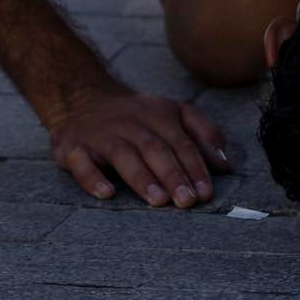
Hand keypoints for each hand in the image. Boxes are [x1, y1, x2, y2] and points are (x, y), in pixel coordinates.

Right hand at [47, 84, 230, 207]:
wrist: (81, 98)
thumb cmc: (136, 116)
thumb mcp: (172, 114)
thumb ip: (201, 135)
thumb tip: (225, 165)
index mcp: (158, 115)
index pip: (181, 142)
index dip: (195, 167)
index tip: (206, 193)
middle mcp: (131, 122)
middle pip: (155, 148)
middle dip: (173, 175)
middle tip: (187, 201)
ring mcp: (101, 134)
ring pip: (123, 154)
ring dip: (141, 178)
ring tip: (158, 200)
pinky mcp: (73, 147)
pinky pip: (82, 162)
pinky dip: (93, 178)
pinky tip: (107, 194)